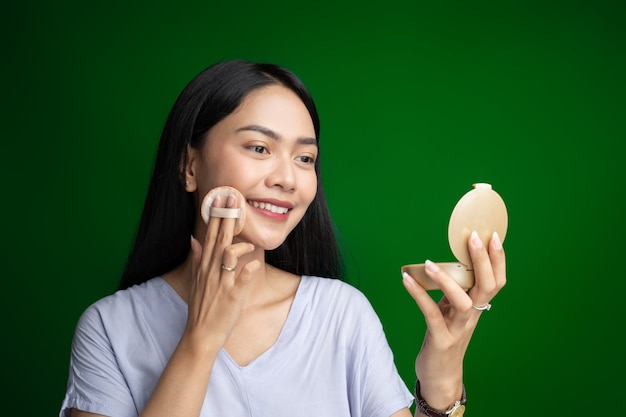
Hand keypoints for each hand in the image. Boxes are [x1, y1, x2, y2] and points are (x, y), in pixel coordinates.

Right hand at [185, 193, 259, 354]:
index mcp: (204, 266)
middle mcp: (211, 271)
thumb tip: (194, 238)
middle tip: (233, 198)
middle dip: (227, 218)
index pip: (211, 235)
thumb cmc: (202, 307)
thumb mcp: (196, 281)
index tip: (222, 197)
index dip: (217, 216)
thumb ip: (196, 258)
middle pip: (219, 239)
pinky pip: (242, 279)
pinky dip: (249, 270)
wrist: (201, 334)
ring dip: (240, 245)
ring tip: (249, 242)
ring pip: (229, 256)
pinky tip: (255, 265)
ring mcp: (222, 283)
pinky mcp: (232, 296)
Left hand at [402, 231, 505, 408]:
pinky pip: (431, 313)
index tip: (493, 235)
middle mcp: (472, 317)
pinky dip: (418, 294)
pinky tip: (406, 280)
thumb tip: (446, 264)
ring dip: (447, 280)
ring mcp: (458, 329)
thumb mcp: (452, 311)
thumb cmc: (445, 338)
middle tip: (473, 238)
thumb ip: (454, 291)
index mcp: (477, 307)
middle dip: (483, 261)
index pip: (496, 282)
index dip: (498, 260)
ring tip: (430, 262)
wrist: (440, 376)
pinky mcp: (440, 339)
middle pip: (487, 287)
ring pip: (463, 302)